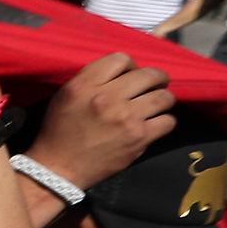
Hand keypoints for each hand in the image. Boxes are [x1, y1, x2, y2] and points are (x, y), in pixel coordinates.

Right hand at [29, 50, 175, 188]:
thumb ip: (91, 80)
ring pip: (164, 97)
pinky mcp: (138, 138)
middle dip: (157, 78)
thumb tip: (126, 73)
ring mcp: (126, 118)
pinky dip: (164, 121)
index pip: (121, 59)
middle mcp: (107, 98)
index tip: (131, 76)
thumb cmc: (60, 131)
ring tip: (156, 105)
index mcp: (85, 86)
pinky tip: (155, 124)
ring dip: (163, 100)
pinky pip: (168, 121)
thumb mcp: (65, 96)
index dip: (130, 66)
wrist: (58, 168)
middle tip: (156, 85)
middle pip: (149, 75)